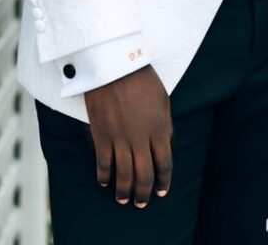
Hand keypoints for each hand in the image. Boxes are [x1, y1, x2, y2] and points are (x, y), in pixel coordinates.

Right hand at [84, 65, 171, 207]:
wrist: (114, 65)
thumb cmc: (141, 78)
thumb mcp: (162, 99)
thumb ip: (165, 124)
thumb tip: (165, 144)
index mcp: (159, 127)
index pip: (165, 163)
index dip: (164, 180)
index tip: (162, 191)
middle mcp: (141, 137)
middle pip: (144, 174)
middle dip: (144, 193)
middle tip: (141, 203)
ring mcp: (120, 138)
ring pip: (124, 174)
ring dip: (124, 190)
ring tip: (123, 199)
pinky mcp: (101, 135)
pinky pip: (103, 163)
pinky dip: (104, 176)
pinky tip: (104, 182)